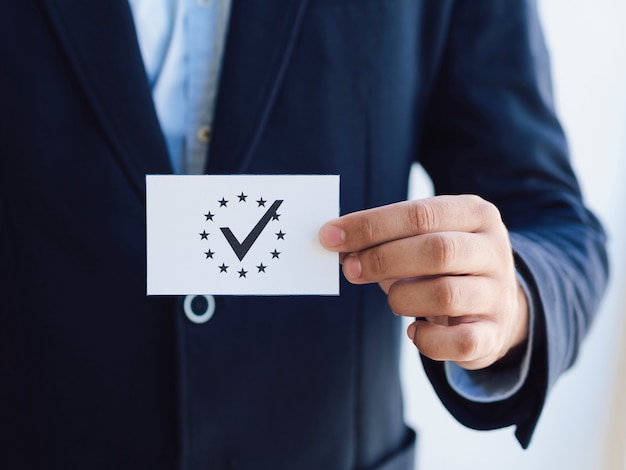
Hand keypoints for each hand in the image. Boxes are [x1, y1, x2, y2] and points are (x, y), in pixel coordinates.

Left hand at [319, 195, 528, 369]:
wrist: (495, 304)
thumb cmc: (444, 266)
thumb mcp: (422, 239)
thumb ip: (385, 238)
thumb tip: (338, 243)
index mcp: (475, 214)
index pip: (420, 214)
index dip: (371, 225)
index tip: (330, 236)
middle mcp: (493, 250)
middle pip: (436, 250)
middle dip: (382, 259)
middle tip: (350, 269)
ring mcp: (498, 293)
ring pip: (444, 295)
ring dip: (402, 298)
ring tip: (393, 299)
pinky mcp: (495, 333)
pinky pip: (459, 342)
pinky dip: (427, 340)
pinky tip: (414, 332)